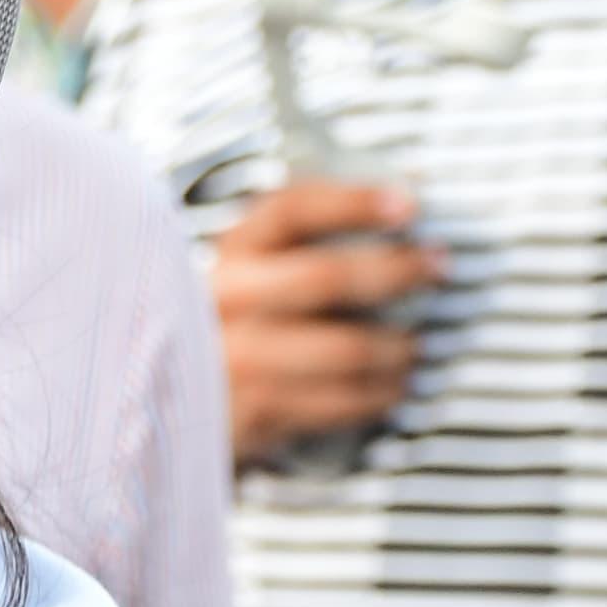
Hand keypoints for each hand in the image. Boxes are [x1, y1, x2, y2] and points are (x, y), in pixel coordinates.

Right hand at [209, 181, 447, 464]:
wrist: (168, 405)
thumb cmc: (231, 327)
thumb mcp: (248, 273)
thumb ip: (305, 241)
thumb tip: (406, 195)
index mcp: (231, 254)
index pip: (291, 210)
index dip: (353, 201)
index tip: (408, 203)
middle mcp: (229, 301)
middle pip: (326, 277)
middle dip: (396, 270)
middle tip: (438, 267)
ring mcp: (240, 359)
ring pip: (344, 350)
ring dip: (397, 347)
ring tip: (417, 346)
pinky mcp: (256, 412)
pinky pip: (338, 403)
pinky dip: (378, 394)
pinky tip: (394, 387)